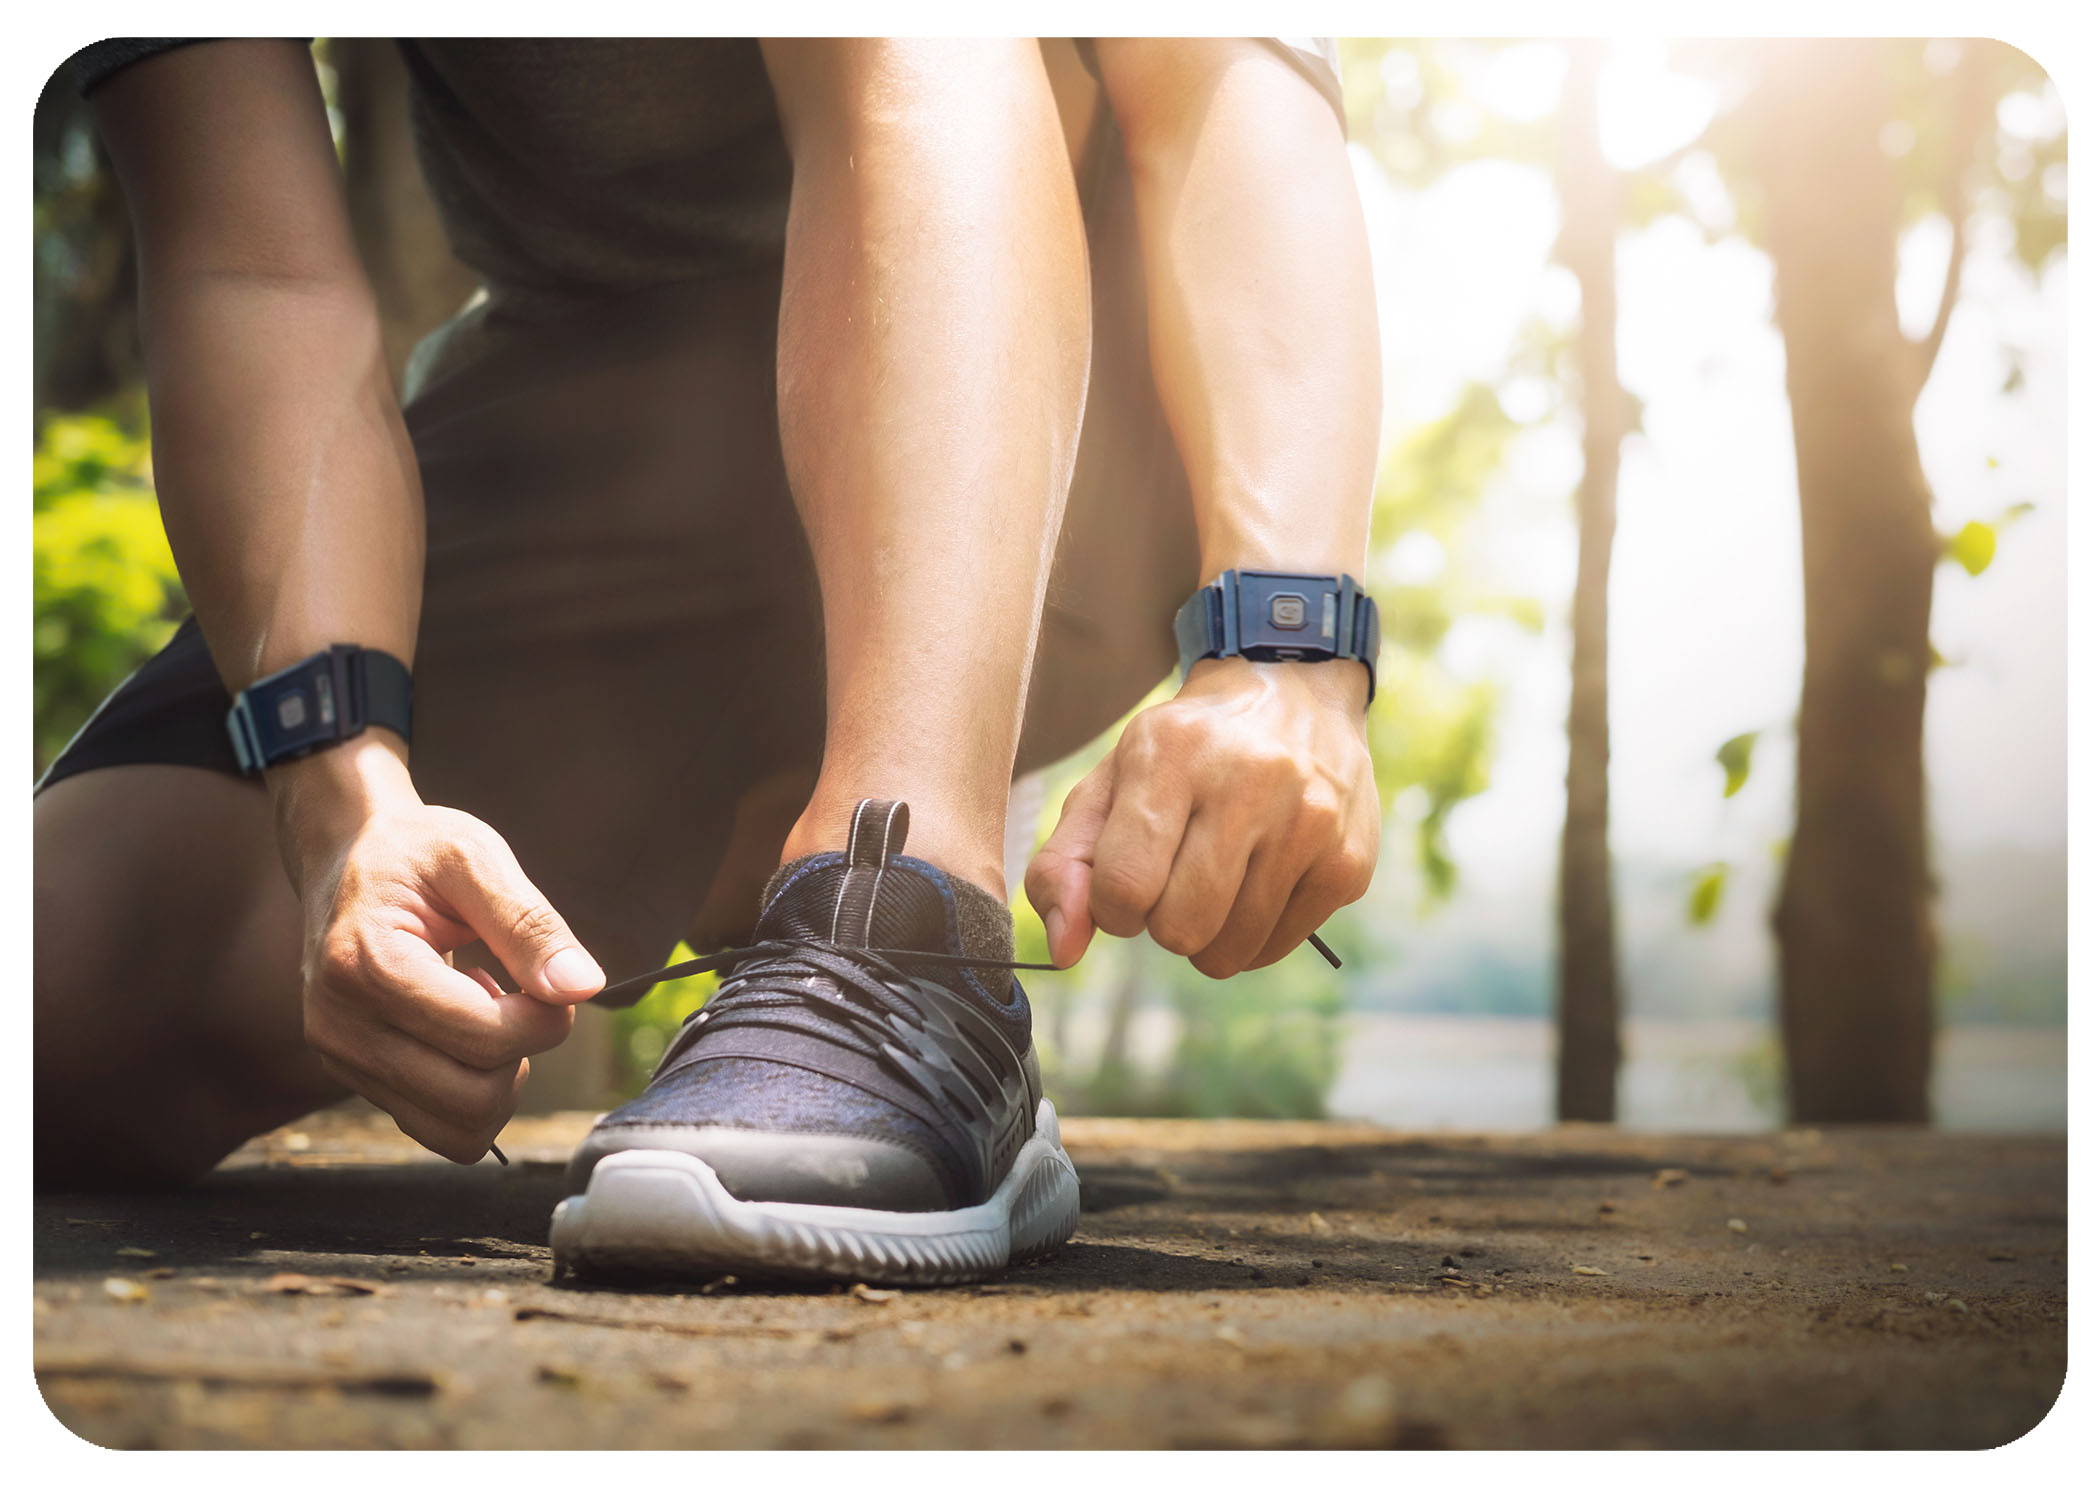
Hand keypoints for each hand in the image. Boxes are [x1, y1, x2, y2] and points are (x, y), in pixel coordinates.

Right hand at [273, 739, 604, 1161]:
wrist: (345, 859)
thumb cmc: (415, 852)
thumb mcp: (476, 859)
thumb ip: (531, 924)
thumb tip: (583, 987)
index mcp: (368, 965)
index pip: (486, 1039)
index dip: (546, 1017)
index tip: (550, 976)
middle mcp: (340, 1026)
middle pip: (471, 1098)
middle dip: (522, 1054)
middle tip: (520, 997)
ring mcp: (340, 1060)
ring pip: (455, 1130)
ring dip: (497, 1081)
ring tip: (485, 1014)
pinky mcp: (354, 1079)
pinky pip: (435, 1128)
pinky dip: (470, 1095)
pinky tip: (462, 1034)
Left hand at [1026, 658, 1378, 977]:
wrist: (1293, 693)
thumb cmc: (1184, 752)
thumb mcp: (1109, 783)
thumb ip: (1064, 865)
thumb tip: (1064, 950)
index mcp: (1173, 753)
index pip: (1124, 886)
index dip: (1112, 908)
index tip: (1124, 886)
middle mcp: (1250, 782)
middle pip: (1180, 928)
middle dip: (1162, 923)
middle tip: (1174, 880)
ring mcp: (1309, 823)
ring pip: (1230, 950)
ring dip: (1207, 935)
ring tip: (1215, 880)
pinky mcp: (1347, 861)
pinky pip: (1275, 948)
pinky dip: (1251, 936)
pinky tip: (1254, 885)